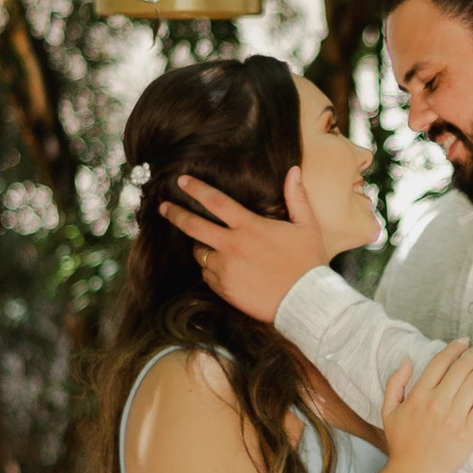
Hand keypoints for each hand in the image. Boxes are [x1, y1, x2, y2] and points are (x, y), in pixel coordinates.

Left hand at [162, 169, 329, 322]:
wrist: (305, 302)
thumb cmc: (307, 263)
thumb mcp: (306, 226)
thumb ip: (296, 197)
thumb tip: (293, 170)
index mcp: (250, 227)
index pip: (216, 202)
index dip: (196, 189)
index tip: (181, 181)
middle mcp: (232, 246)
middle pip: (194, 226)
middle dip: (175, 214)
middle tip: (164, 207)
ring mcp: (225, 268)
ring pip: (200, 253)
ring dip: (201, 246)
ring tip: (209, 245)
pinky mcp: (224, 288)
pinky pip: (207, 274)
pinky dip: (210, 269)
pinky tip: (223, 268)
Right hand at [379, 341, 472, 472]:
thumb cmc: (401, 443)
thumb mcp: (388, 410)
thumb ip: (395, 383)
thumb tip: (407, 360)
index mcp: (418, 395)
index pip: (440, 362)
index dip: (454, 348)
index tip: (465, 341)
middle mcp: (437, 403)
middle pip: (461, 369)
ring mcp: (454, 417)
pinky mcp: (468, 432)